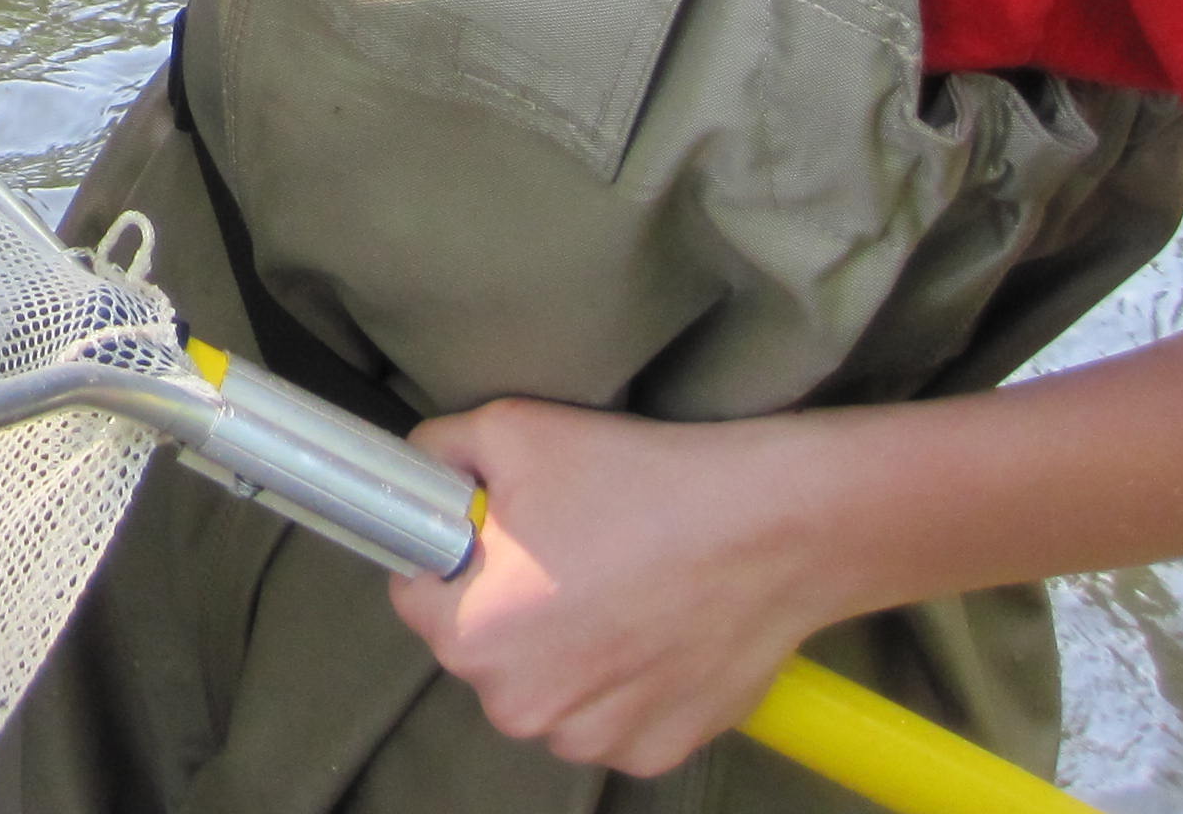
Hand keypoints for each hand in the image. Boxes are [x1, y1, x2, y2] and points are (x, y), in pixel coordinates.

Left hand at [389, 396, 844, 775]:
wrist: (767, 528)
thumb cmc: (636, 481)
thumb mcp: (509, 432)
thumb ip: (436, 454)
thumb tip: (415, 472)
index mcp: (472, 637)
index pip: (417, 597)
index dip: (451, 556)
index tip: (493, 534)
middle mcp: (523, 708)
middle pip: (481, 649)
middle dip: (505, 603)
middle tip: (565, 548)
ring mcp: (593, 738)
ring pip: (545, 689)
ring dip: (562, 649)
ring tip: (613, 584)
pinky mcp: (654, 751)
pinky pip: (607, 717)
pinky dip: (620, 682)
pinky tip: (651, 627)